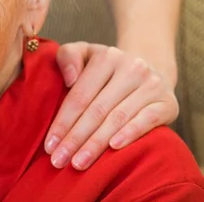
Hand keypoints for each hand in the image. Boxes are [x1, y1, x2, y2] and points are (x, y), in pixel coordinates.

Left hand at [44, 42, 177, 170]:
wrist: (149, 67)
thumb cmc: (105, 68)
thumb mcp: (84, 52)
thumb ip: (68, 56)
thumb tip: (69, 79)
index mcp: (106, 57)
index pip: (79, 95)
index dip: (63, 122)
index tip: (48, 145)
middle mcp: (131, 68)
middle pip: (96, 110)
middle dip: (75, 139)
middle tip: (59, 161)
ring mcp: (151, 85)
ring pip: (117, 118)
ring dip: (96, 144)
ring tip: (78, 163)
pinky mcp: (167, 103)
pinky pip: (147, 121)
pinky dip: (130, 134)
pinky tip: (113, 148)